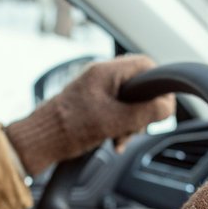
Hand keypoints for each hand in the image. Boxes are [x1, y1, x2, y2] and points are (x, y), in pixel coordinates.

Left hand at [6, 55, 174, 176]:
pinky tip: (113, 142)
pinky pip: (114, 112)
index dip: (158, 86)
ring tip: (120, 139)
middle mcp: (101, 77)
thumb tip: (168, 107)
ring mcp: (94, 91)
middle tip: (135, 129)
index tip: (161, 107)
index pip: (146, 65)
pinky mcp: (89, 106)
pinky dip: (118, 127)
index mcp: (106, 72)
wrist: (39, 141)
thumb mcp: (114, 121)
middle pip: (138, 88)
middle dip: (142, 112)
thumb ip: (145, 113)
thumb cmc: (68, 128)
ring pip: (127, 103)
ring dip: (129, 123)